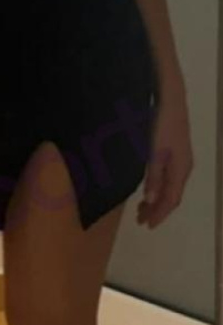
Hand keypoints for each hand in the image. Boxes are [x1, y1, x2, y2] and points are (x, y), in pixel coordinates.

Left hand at [137, 78, 193, 229]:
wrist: (171, 99)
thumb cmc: (161, 124)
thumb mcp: (155, 151)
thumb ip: (154, 176)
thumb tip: (152, 199)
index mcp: (181, 169)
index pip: (172, 199)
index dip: (160, 214)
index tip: (146, 225)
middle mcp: (184, 167)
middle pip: (172, 195)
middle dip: (156, 209)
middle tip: (139, 219)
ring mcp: (181, 158)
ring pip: (170, 186)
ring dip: (157, 198)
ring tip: (142, 207)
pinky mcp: (175, 151)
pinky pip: (169, 177)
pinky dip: (159, 186)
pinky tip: (150, 187)